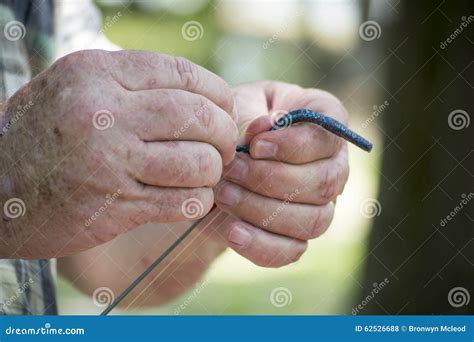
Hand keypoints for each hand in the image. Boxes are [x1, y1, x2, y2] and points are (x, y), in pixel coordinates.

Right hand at [0, 50, 237, 258]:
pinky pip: (181, 202)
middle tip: (223, 147)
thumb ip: (135, 85)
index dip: (217, 94)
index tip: (223, 111)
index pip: (184, 74)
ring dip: (213, 171)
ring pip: (196, 163)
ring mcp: (108, 162)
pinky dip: (198, 201)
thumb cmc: (48, 133)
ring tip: (206, 174)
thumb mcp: (80, 88)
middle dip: (224, 134)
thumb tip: (203, 97)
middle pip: (198, 117)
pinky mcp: (114, 206)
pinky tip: (192, 198)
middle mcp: (103, 113)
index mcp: (98, 74)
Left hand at [214, 81, 348, 266]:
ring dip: (263, 209)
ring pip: (312, 220)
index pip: (329, 137)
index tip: (255, 146)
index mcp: (324, 126)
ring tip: (224, 194)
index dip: (294, 144)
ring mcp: (318, 206)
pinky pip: (291, 251)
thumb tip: (264, 129)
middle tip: (231, 170)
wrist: (214, 162)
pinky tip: (233, 232)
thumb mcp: (238, 107)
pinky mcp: (295, 237)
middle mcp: (331, 168)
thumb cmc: (234, 123)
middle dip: (271, 178)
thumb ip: (253, 115)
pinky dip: (262, 245)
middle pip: (324, 183)